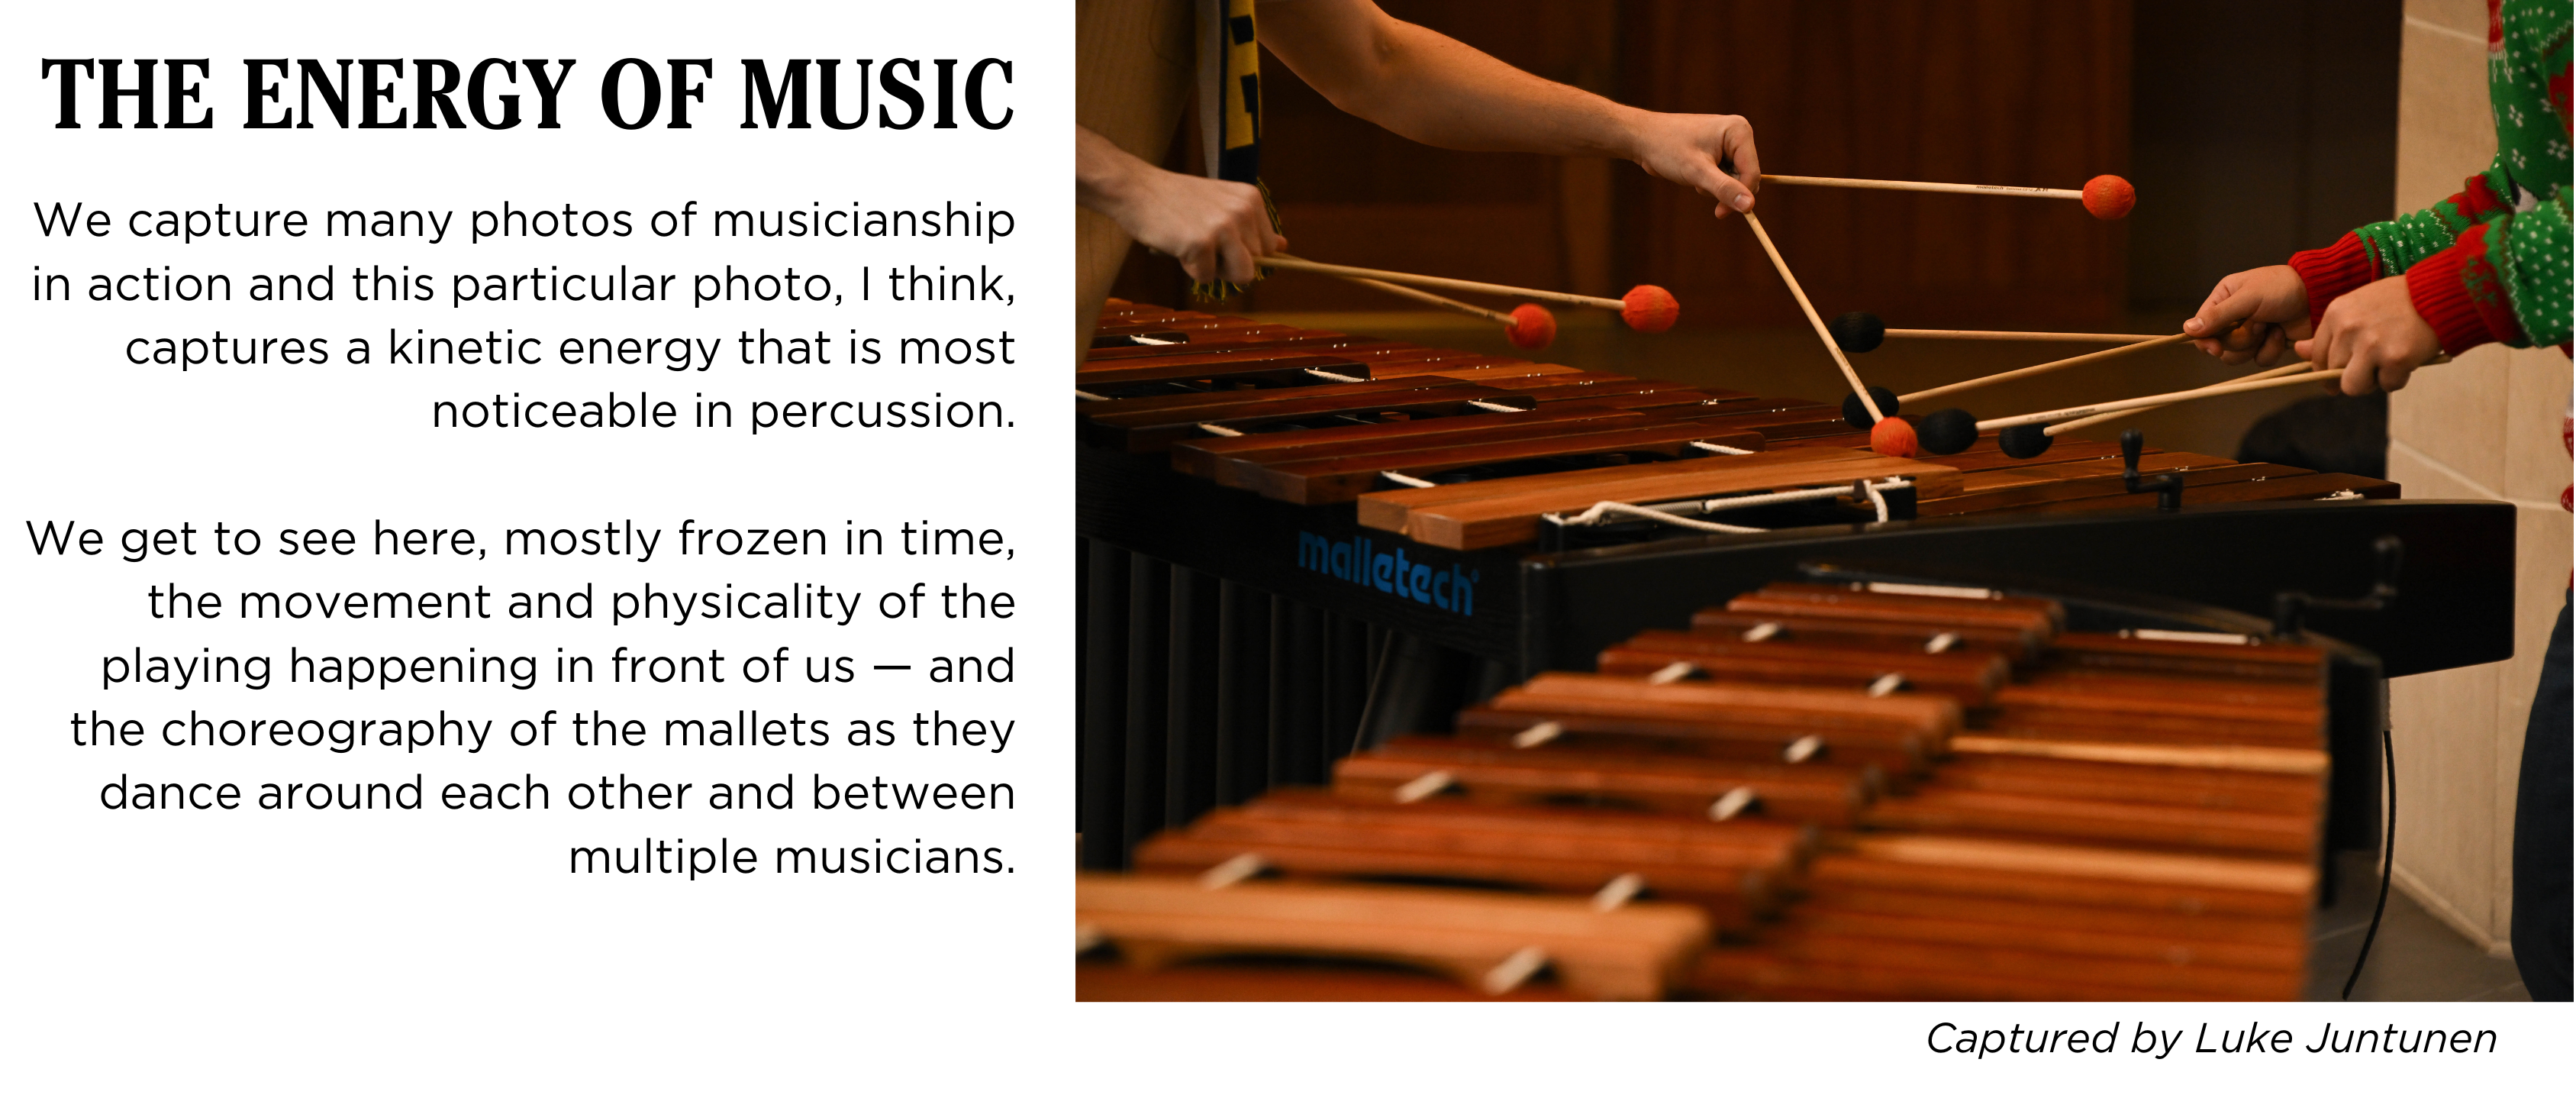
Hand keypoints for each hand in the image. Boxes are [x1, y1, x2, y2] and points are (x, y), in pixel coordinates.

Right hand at [1111, 168, 1284, 284]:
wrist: (1136, 188)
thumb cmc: (1177, 200)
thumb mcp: (1221, 204)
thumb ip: (1251, 226)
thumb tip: (1284, 247)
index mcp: (1250, 199)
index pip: (1269, 248)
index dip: (1245, 254)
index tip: (1222, 243)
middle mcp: (1242, 210)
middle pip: (1255, 265)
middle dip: (1228, 263)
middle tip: (1201, 241)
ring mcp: (1223, 226)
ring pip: (1241, 276)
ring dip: (1215, 270)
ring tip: (1194, 246)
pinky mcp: (1201, 243)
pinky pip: (1206, 278)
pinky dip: (1189, 269)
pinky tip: (1177, 244)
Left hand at [1625, 111, 1760, 219]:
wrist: (1643, 138)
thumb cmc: (1667, 148)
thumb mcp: (1697, 172)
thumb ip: (1724, 188)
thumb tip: (1749, 206)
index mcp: (1739, 131)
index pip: (1752, 173)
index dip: (1740, 196)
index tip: (1720, 213)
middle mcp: (1739, 134)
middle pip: (1746, 177)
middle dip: (1723, 188)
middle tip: (1699, 187)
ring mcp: (1729, 143)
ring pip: (1734, 179)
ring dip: (1714, 186)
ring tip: (1693, 173)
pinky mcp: (1720, 152)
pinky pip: (1724, 176)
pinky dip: (1710, 181)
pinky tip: (1693, 171)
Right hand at [2184, 265, 2311, 366]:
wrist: (2317, 296)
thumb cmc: (2281, 288)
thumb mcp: (2247, 298)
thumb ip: (2217, 315)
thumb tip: (2187, 329)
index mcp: (2224, 298)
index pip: (2202, 327)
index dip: (2206, 341)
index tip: (2215, 348)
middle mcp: (2234, 316)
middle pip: (2220, 345)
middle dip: (2240, 339)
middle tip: (2258, 324)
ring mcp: (2251, 331)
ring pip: (2238, 356)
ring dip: (2255, 345)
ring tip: (2270, 328)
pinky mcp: (2268, 344)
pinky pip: (2259, 359)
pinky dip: (2271, 349)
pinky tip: (2281, 334)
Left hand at [2295, 274, 2440, 394]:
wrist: (2442, 291)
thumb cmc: (2399, 300)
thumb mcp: (2359, 307)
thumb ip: (2331, 331)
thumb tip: (2298, 351)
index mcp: (2336, 314)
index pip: (2317, 355)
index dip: (2326, 370)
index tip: (2337, 375)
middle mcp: (2349, 329)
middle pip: (2333, 372)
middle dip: (2352, 375)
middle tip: (2373, 366)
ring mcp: (2371, 344)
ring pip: (2353, 386)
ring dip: (2371, 382)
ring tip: (2387, 365)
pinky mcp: (2396, 358)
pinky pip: (2388, 385)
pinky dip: (2399, 378)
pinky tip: (2408, 359)